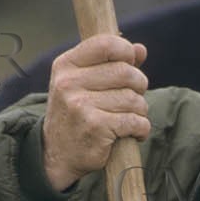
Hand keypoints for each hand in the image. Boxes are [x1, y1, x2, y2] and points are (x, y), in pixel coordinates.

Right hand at [42, 35, 149, 192]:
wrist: (57, 155)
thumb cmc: (76, 116)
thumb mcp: (82, 84)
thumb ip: (110, 64)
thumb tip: (140, 50)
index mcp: (66, 65)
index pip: (105, 44)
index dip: (126, 52)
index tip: (132, 65)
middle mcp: (70, 83)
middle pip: (125, 72)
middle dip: (139, 85)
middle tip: (136, 98)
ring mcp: (81, 105)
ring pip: (132, 99)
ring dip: (140, 110)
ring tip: (133, 118)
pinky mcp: (95, 128)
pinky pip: (133, 121)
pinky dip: (142, 128)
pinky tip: (136, 133)